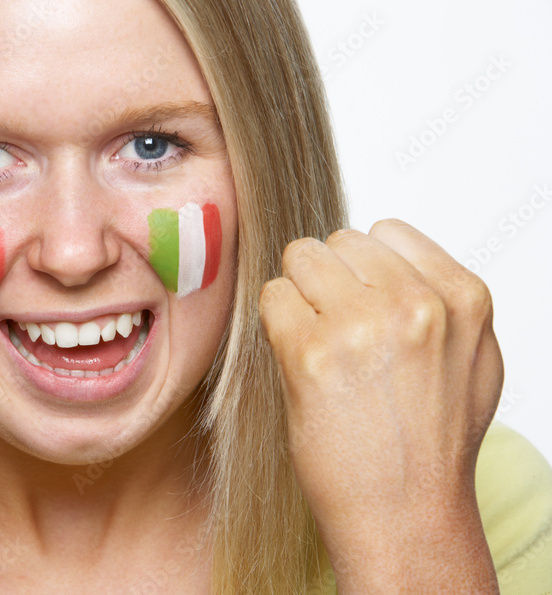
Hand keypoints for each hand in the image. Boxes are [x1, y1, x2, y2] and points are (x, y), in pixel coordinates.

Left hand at [260, 219, 502, 591]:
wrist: (405, 513)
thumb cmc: (432, 443)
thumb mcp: (472, 357)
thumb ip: (439, 299)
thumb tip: (386, 253)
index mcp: (462, 297)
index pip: (386, 232)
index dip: (364, 269)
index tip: (362, 304)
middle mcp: (415, 303)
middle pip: (337, 242)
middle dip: (329, 280)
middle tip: (336, 331)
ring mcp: (360, 325)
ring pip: (299, 259)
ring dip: (299, 296)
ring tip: (319, 345)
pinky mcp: (309, 352)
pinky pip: (271, 297)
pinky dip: (275, 324)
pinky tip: (299, 361)